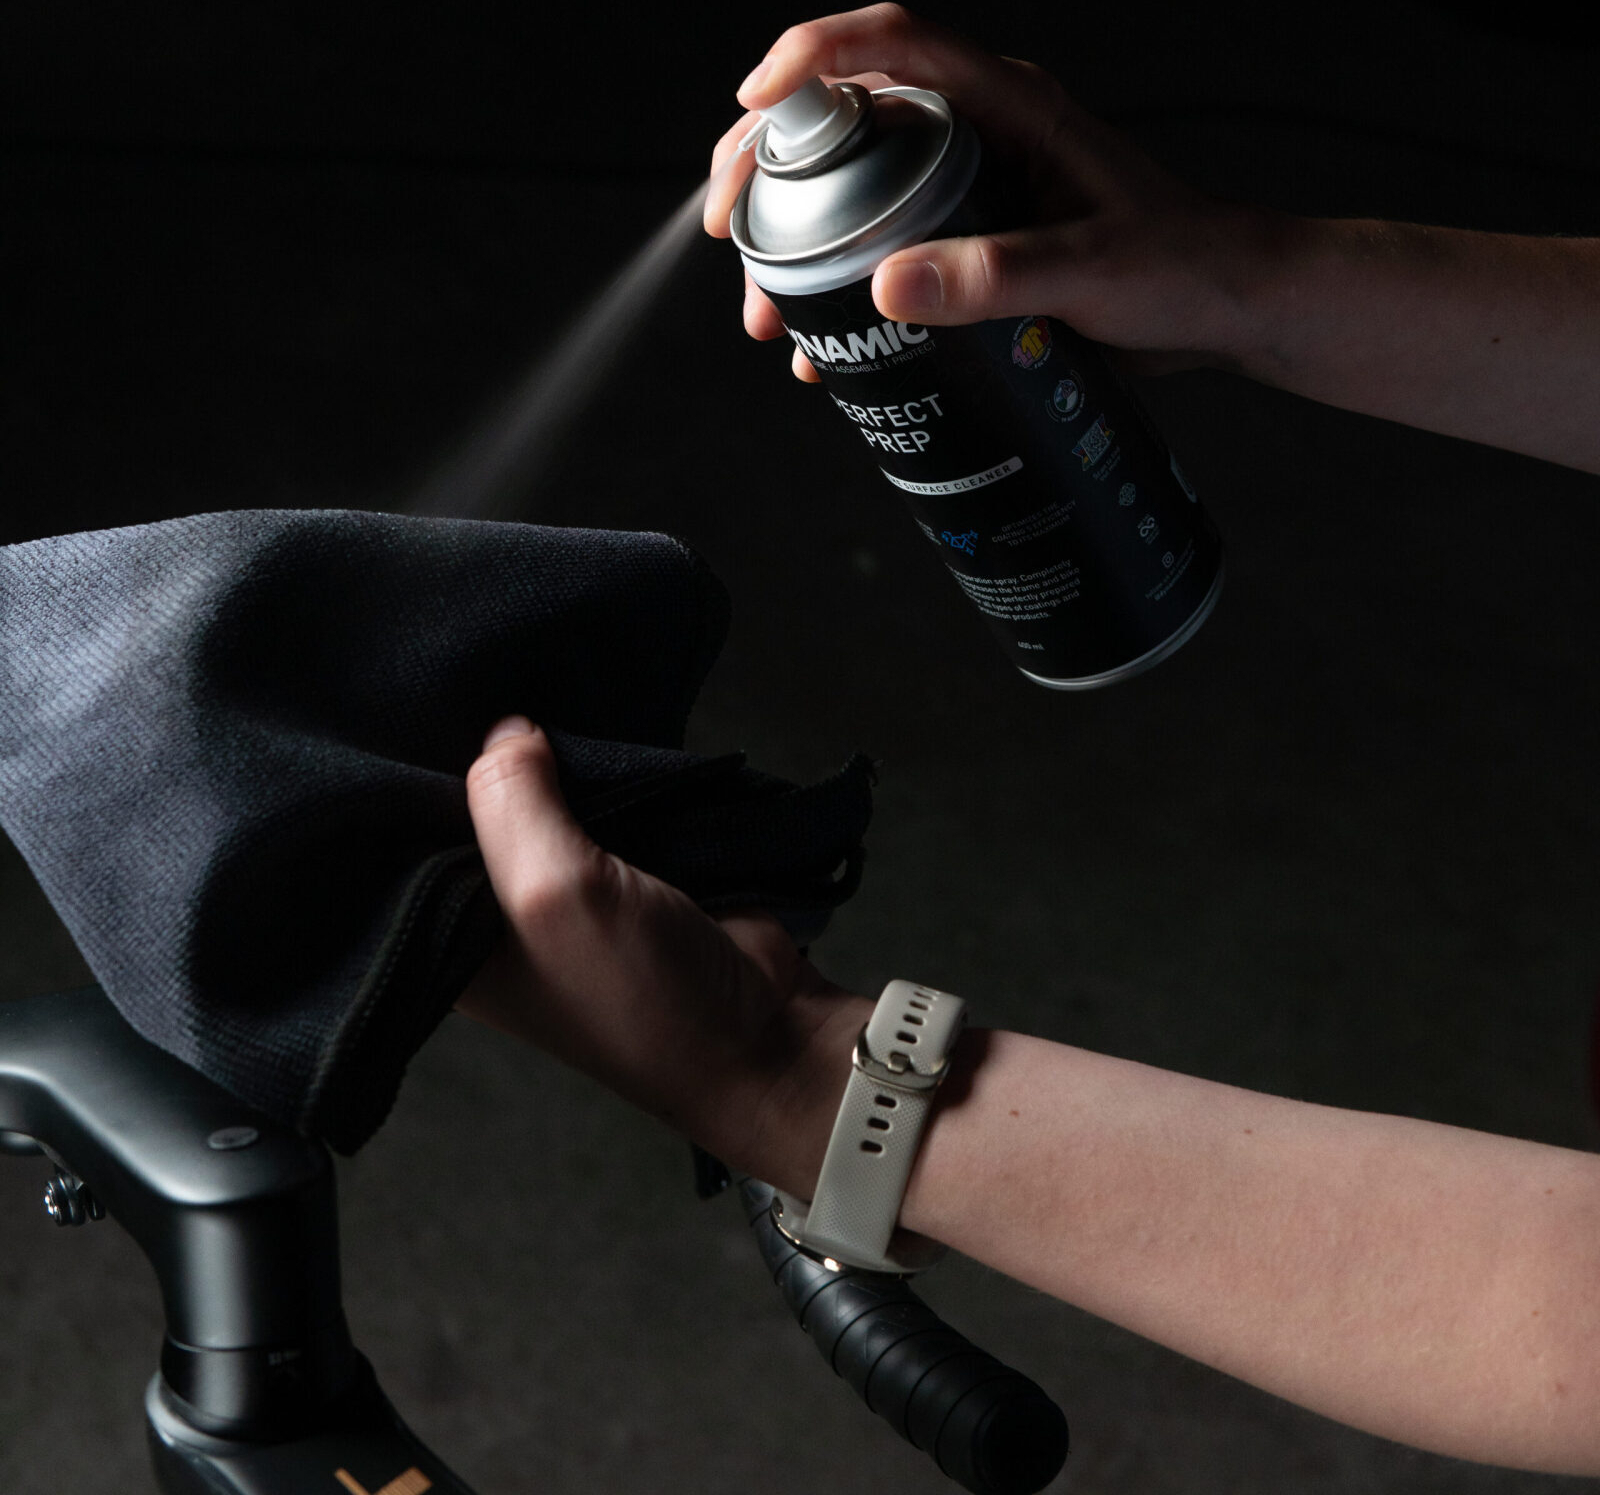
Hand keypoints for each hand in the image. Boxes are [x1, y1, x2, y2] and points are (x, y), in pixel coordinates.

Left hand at [456, 716, 869, 1193]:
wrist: (763, 1031)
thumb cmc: (644, 998)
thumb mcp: (554, 895)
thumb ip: (515, 802)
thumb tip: (505, 729)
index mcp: (455, 940)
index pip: (409, 846)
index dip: (413, 786)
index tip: (416, 719)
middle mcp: (502, 914)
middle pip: (477, 813)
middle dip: (488, 762)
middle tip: (483, 691)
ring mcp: (571, 888)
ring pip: (546, 797)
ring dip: (556, 761)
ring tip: (541, 699)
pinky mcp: (631, 865)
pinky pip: (607, 799)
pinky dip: (610, 772)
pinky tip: (597, 731)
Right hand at [704, 4, 1272, 381]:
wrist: (1224, 309)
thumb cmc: (1183, 268)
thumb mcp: (1091, 272)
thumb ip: (994, 277)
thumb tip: (886, 288)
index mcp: (1009, 106)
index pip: (892, 45)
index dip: (809, 60)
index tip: (751, 106)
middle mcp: (979, 136)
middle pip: (848, 120)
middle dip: (773, 173)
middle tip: (732, 233)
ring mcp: (971, 190)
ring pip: (854, 193)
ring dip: (797, 247)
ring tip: (768, 315)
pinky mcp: (970, 245)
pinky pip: (885, 249)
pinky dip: (842, 293)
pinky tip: (824, 346)